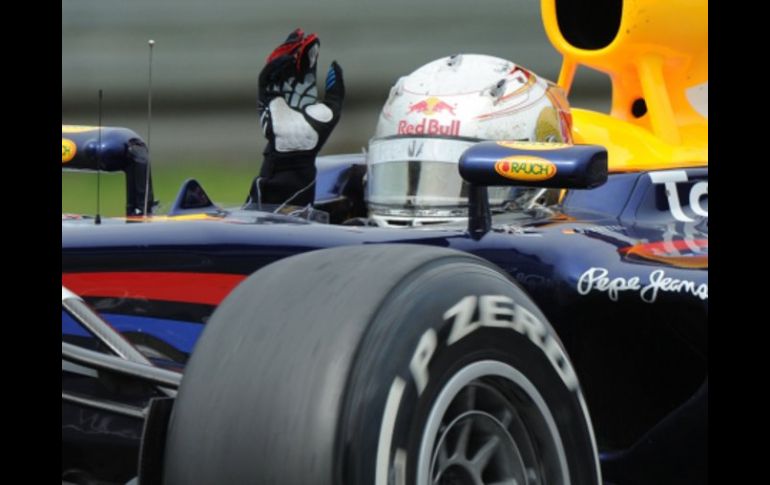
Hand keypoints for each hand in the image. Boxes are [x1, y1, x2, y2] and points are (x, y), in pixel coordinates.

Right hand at [251, 29, 344, 206]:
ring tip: (295, 42)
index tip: (314, 41)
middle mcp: (289, 93)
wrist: (299, 151)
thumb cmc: (316, 135)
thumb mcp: (333, 108)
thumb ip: (336, 88)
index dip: (308, 55)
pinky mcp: (266, 99)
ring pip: (278, 68)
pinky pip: (267, 78)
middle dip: (296, 49)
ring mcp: (277, 95)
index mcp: (303, 95)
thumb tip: (335, 65)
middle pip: (291, 65)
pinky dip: (275, 66)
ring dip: (286, 53)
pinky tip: (288, 59)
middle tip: (303, 35)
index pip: (304, 70)